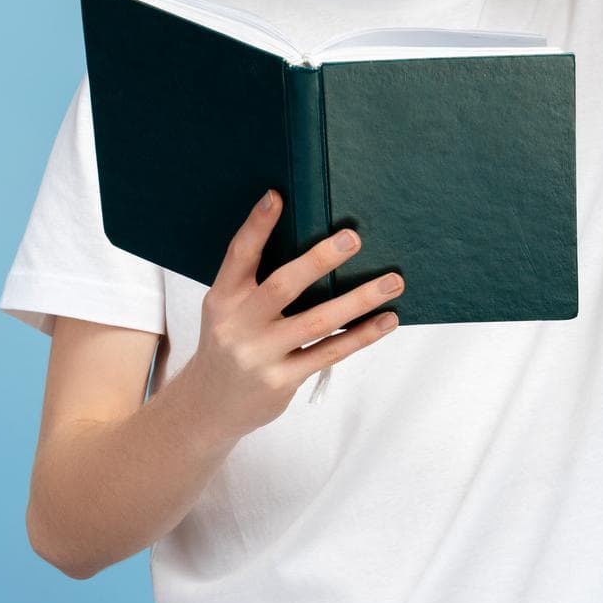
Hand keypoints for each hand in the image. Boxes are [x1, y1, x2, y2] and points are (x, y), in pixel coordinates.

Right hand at [178, 189, 402, 442]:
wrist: (209, 405)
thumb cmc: (229, 343)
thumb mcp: (227, 309)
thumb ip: (256, 282)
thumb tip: (315, 247)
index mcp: (223, 298)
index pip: (239, 255)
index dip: (257, 226)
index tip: (277, 196)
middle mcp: (239, 325)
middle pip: (282, 286)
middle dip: (319, 260)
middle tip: (353, 238)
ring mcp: (261, 355)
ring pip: (317, 321)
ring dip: (360, 299)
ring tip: (393, 281)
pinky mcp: (282, 380)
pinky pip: (330, 352)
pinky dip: (362, 334)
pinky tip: (386, 319)